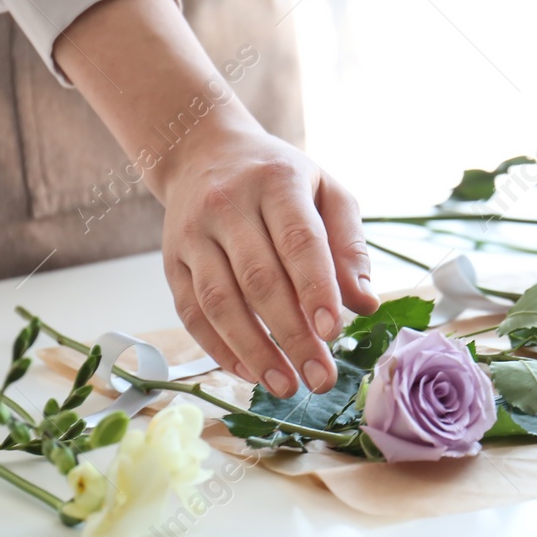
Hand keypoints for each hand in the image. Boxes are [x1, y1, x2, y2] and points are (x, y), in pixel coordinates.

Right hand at [156, 124, 377, 396]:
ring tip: (286, 386)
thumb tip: (365, 302)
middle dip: (291, 334)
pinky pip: (191, 312)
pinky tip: (248, 372)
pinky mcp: (171, 261)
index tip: (333, 332)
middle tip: (320, 377)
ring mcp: (193, 234)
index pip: (298, 240)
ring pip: (219, 302)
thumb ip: (348, 244)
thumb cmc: (278, 177)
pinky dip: (219, 348)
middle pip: (259, 279)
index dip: (315, 287)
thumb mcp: (326, 191)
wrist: (203, 150)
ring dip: (253, 351)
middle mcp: (228, 206)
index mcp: (276, 182)